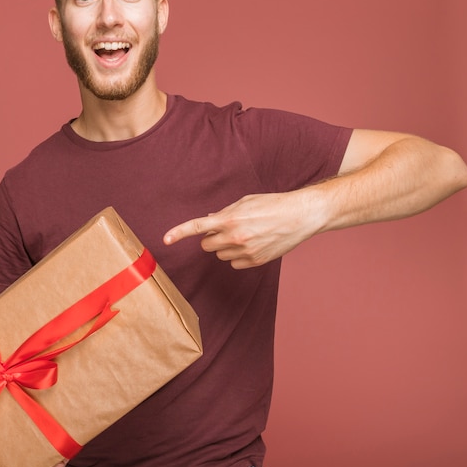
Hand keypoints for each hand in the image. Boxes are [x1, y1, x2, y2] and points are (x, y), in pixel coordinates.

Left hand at [163, 192, 321, 268]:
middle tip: (228, 229)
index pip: (197, 227)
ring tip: (247, 235)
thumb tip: (208, 222)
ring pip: (220, 255)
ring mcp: (245, 251)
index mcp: (230, 219)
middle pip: (207, 245)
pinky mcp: (255, 262)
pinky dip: (239, 256)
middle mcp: (235, 237)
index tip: (165, 240)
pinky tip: (254, 244)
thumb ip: (224, 213)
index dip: (179, 233)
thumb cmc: (272, 204)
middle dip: (212, 238)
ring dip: (226, 247)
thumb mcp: (245, 202)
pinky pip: (235, 263)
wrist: (300, 216)